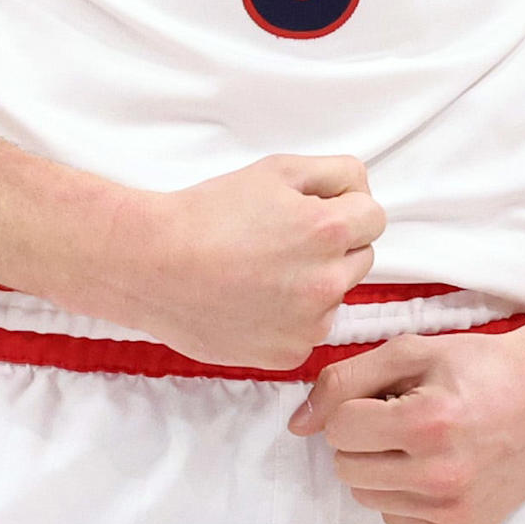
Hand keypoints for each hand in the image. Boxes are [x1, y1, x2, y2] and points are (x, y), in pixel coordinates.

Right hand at [83, 155, 381, 368]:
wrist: (150, 266)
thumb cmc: (206, 214)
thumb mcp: (274, 170)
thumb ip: (334, 174)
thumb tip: (361, 191)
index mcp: (328, 230)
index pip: (374, 216)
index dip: (344, 207)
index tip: (313, 211)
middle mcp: (327, 281)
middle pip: (360, 257)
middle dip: (333, 246)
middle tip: (281, 240)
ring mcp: (310, 323)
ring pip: (335, 295)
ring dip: (313, 282)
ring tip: (261, 272)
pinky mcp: (289, 353)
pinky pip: (309, 330)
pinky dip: (290, 317)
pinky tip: (252, 301)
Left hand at [289, 310, 524, 523]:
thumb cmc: (479, 368)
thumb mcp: (411, 352)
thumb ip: (345, 380)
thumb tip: (297, 425)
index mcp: (427, 422)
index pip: (339, 430)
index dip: (353, 409)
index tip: (384, 399)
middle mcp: (442, 475)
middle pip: (347, 469)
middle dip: (362, 441)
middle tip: (402, 420)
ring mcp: (455, 511)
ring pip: (367, 499)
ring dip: (381, 469)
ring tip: (421, 442)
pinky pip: (398, 520)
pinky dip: (407, 495)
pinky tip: (440, 467)